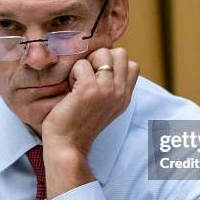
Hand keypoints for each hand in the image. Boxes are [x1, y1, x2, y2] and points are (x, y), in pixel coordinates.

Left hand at [41, 47, 139, 197]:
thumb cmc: (78, 124)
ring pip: (102, 53)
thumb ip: (110, 86)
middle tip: (87, 77)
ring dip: (86, 64)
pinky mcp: (90, 90)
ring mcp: (107, 90)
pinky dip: (73, 72)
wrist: (67, 146)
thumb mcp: (103, 105)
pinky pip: (82, 64)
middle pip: (120, 53)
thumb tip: (104, 61)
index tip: (97, 78)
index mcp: (125, 96)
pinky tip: (70, 89)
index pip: (131, 64)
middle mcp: (120, 92)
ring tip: (78, 83)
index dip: (112, 64)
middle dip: (100, 58)